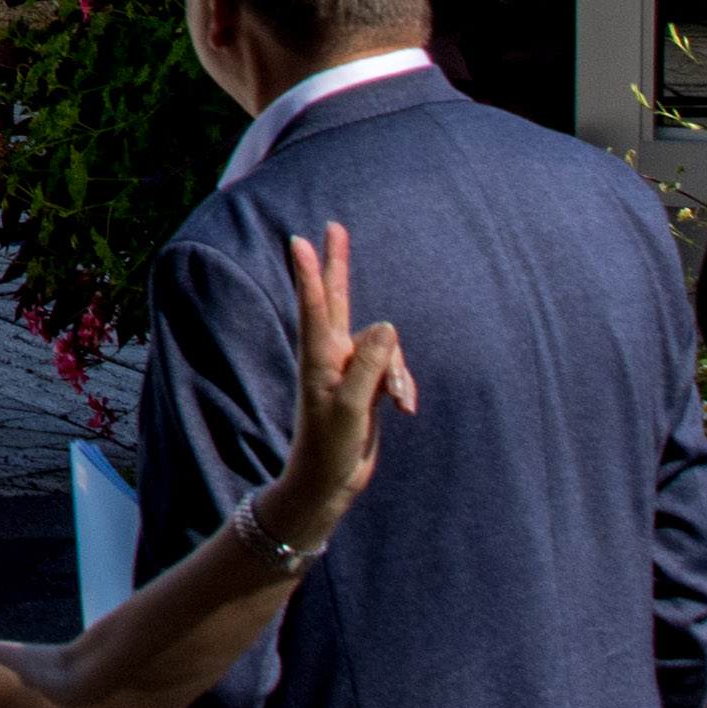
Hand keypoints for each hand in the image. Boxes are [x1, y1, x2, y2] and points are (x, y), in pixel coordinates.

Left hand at [262, 222, 416, 539]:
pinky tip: (407, 409)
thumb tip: (387, 324)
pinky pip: (393, 370)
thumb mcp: (349, 407)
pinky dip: (403, 385)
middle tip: (334, 226)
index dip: (310, 273)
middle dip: (338, 263)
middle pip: (337, 299)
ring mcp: (349, 368)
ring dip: (399, 371)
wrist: (330, 480)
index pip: (315, 306)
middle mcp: (331, 355)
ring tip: (403, 403)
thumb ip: (369, 365)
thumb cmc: (329, 446)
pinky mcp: (366, 384)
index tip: (299, 240)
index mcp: (319, 357)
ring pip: (384, 347)